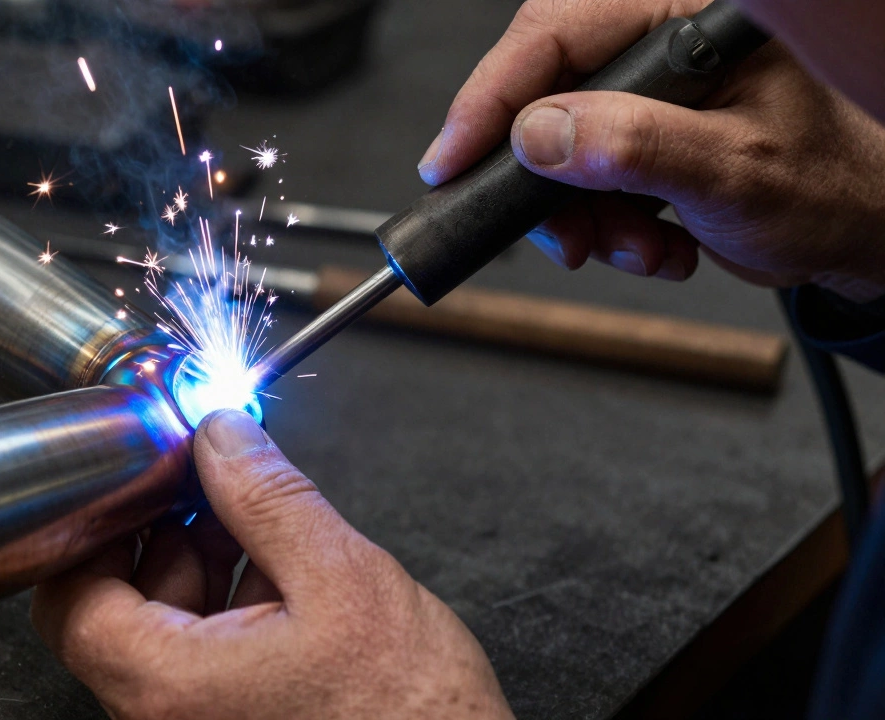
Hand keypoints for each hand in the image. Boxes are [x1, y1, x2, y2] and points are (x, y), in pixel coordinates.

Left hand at [32, 409, 513, 719]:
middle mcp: (167, 717)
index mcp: (170, 685)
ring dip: (201, 560)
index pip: (72, 598)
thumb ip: (268, 499)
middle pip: (117, 605)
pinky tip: (278, 569)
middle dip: (162, 530)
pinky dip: (230, 601)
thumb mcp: (342, 579)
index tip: (136, 478)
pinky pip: (204, 655)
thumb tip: (223, 437)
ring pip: (164, 627)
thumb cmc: (410, 717)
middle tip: (210, 476)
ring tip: (258, 518)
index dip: (95, 526)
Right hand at [417, 0, 884, 301]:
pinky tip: (653, 241)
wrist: (856, 231)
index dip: (492, 97)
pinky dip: (601, 222)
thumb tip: (542, 134)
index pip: (557, 31)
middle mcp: (662, 39)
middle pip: (545, 89)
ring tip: (636, 246)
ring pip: (555, 143)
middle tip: (561, 232)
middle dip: (544, 178)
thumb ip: (639, 147)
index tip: (451, 158)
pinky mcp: (637, 129)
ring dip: (580, 214)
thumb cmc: (829, 188)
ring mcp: (647, 87)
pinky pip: (579, 172)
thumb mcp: (734, 171)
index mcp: (691, 12)